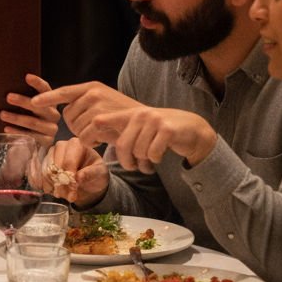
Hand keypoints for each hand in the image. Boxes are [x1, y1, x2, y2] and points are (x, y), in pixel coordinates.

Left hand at [1, 73, 59, 145]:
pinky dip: (17, 132)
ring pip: (33, 122)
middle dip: (22, 101)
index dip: (37, 82)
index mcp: (49, 101)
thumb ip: (22, 98)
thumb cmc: (28, 119)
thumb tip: (5, 86)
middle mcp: (53, 114)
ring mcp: (51, 128)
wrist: (36, 143)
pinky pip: (31, 136)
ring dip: (16, 118)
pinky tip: (6, 129)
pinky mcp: (47, 141)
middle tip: (8, 97)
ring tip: (2, 114)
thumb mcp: (27, 108)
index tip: (26, 76)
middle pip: (38, 106)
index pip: (45, 89)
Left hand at [26, 81, 138, 145]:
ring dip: (86, 135)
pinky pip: (85, 137)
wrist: (151, 123)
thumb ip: (84, 103)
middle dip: (77, 126)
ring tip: (102, 132)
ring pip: (76, 128)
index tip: (34, 103)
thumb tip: (60, 110)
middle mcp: (93, 92)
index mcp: (91, 87)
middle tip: (94, 129)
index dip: (47, 98)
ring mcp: (99, 105)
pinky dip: (91, 142)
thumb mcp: (103, 103)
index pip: (64, 92)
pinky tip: (104, 139)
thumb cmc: (123, 117)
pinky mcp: (104, 119)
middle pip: (67, 116)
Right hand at [41, 138, 108, 206]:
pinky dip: (46, 185)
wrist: (88, 176)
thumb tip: (78, 178)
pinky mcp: (44, 161)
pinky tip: (53, 192)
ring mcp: (51, 153)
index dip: (69, 178)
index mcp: (77, 144)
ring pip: (46, 170)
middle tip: (68, 197)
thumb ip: (90, 173)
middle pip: (55, 165)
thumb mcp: (99, 172)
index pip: (69, 161)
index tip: (73, 192)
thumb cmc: (95, 171)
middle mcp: (61, 145)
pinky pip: (41, 174)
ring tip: (63, 196)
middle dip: (61, 183)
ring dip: (53, 185)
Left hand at [89, 106, 216, 172]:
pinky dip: (155, 159)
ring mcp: (154, 120)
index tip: (88, 144)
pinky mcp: (168, 129)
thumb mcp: (138, 129)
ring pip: (139, 151)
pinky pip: (154, 153)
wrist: (192, 129)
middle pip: (122, 145)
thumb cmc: (160, 132)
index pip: (99, 121)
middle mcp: (139, 115)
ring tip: (149, 163)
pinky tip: (159, 157)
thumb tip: (90, 139)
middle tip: (133, 167)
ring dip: (143, 162)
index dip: (89, 133)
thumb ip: (119, 133)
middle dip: (127, 161)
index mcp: (128, 114)